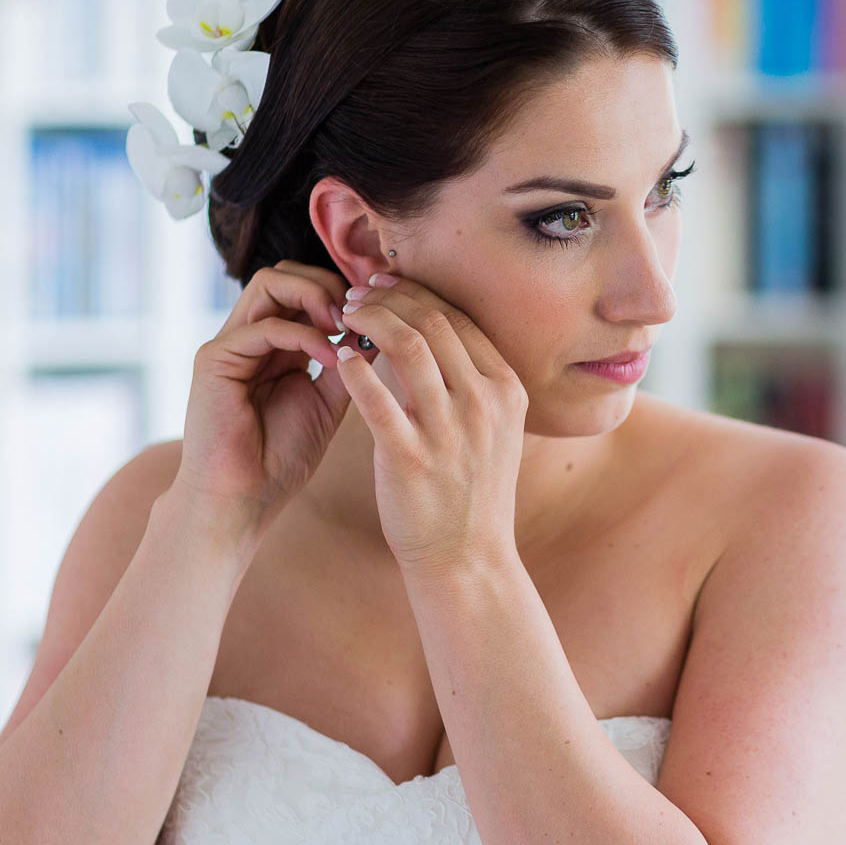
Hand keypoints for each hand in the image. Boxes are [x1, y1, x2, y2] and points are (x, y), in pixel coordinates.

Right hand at [173, 260, 354, 535]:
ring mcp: (230, 344)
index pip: (307, 287)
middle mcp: (250, 336)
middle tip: (361, 316)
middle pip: (287, 272)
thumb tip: (384, 329)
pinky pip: (263, 326)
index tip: (378, 316)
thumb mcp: (330, 401)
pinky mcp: (214, 359)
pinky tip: (331, 359)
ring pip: (270, 282)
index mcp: (277, 343)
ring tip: (344, 328)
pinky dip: (304, 335)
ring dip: (316, 296)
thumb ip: (350, 364)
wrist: (243, 498)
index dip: (345, 292)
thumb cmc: (282, 456)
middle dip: (330, 284)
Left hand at [333, 273, 527, 575]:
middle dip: (390, 298)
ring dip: (368, 320)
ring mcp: (450, 429)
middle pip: (432, 322)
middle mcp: (484, 403)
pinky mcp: (410, 456)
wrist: (468, 559)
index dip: (418, 293)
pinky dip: (353, 369)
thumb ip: (471, 384)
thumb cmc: (472, 493)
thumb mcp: (493, 431)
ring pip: (405, 346)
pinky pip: (374, 398)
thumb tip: (433, 336)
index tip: (387, 285)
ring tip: (343, 316)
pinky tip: (339, 358)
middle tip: (357, 293)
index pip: (460, 319)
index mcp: (506, 390)